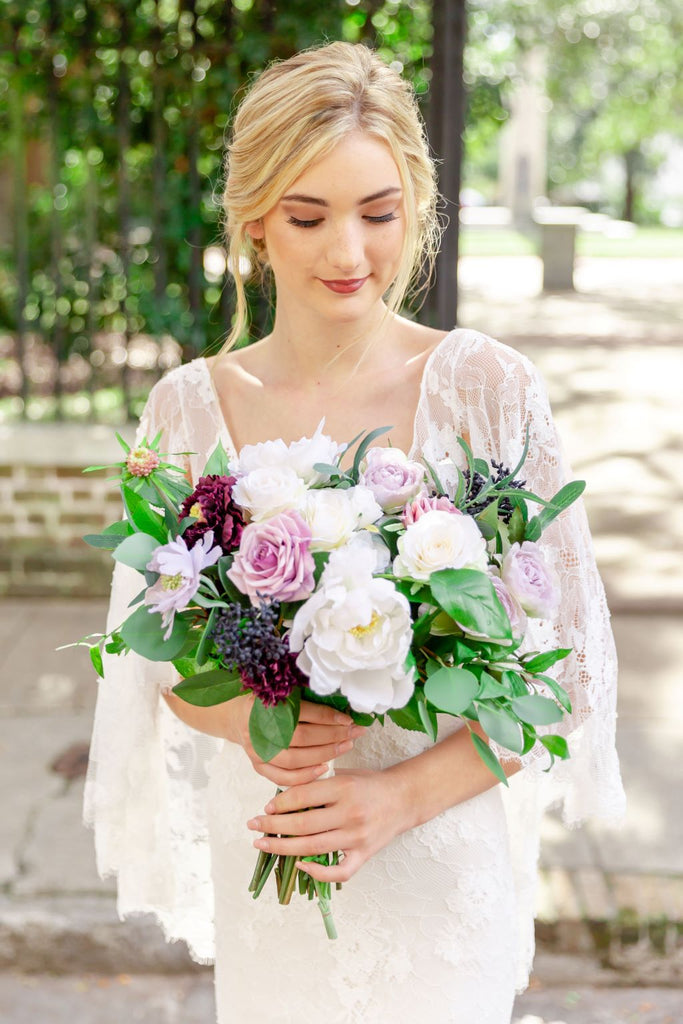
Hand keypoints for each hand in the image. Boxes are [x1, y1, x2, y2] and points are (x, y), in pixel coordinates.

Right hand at [233, 696, 365, 787]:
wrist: (236, 716)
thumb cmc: (266, 702)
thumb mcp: (281, 691)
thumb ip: (304, 697)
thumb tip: (340, 704)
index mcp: (265, 705)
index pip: (302, 712)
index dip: (327, 716)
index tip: (348, 719)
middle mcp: (259, 729)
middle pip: (301, 737)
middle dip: (332, 736)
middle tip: (354, 733)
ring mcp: (257, 750)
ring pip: (295, 759)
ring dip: (324, 754)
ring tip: (345, 747)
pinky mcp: (258, 765)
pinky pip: (283, 777)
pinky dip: (305, 776)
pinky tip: (324, 768)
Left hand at [246, 768, 409, 882]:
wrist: (404, 798)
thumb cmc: (369, 783)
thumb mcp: (344, 775)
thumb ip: (318, 786)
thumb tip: (282, 800)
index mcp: (344, 788)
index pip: (302, 796)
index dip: (280, 803)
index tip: (266, 806)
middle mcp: (350, 813)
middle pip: (302, 824)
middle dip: (272, 825)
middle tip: (253, 825)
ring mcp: (357, 837)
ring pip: (312, 848)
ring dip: (283, 848)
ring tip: (263, 844)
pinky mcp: (364, 855)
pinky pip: (338, 871)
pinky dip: (318, 873)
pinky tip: (300, 866)